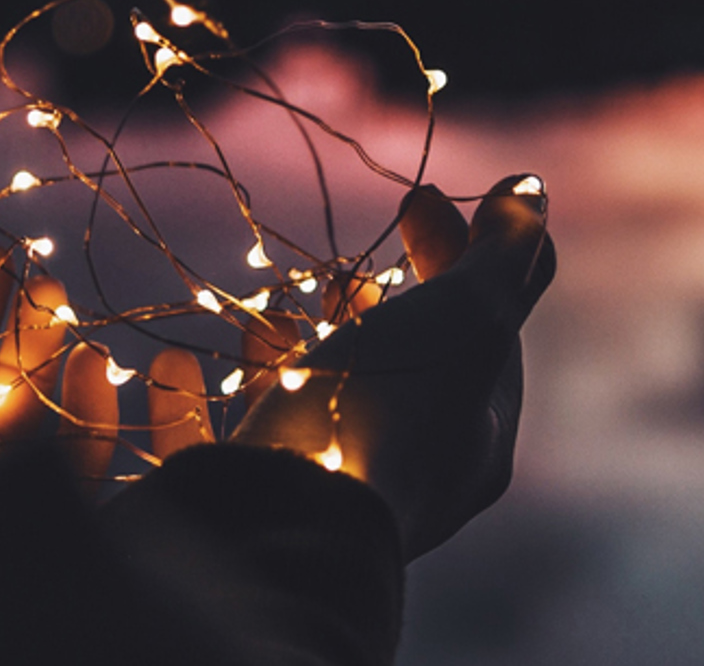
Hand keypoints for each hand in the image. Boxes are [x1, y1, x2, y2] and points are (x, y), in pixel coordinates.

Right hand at [187, 175, 553, 560]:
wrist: (287, 513)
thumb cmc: (386, 410)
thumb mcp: (468, 318)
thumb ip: (504, 257)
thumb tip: (531, 191)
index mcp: (474, 438)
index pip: (481, 330)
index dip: (458, 254)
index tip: (419, 196)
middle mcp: (407, 476)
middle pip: (396, 374)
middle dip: (374, 310)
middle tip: (346, 271)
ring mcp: (325, 492)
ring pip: (309, 412)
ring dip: (294, 353)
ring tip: (273, 316)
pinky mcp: (242, 505)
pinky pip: (223, 448)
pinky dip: (202, 402)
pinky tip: (172, 365)